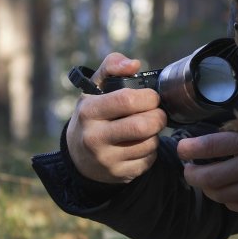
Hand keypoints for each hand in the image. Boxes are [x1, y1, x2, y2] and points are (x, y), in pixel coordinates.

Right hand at [66, 52, 166, 182]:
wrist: (79, 155)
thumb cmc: (94, 113)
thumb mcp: (95, 87)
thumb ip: (112, 66)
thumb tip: (134, 64)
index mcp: (88, 112)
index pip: (127, 100)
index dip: (148, 97)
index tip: (150, 97)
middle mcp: (94, 138)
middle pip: (143, 125)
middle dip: (158, 116)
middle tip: (156, 112)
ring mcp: (106, 160)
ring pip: (150, 143)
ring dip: (155, 133)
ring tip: (146, 127)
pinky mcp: (119, 174)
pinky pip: (149, 160)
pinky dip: (151, 150)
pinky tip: (141, 144)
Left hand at [177, 112, 237, 213]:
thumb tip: (231, 109)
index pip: (210, 147)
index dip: (190, 149)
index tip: (181, 148)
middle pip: (208, 177)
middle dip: (192, 174)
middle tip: (189, 169)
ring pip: (220, 194)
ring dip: (208, 188)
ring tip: (205, 179)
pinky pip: (237, 205)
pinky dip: (227, 199)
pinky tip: (227, 190)